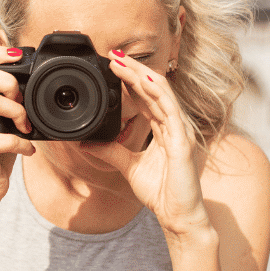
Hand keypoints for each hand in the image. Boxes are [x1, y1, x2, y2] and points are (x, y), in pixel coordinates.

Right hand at [0, 47, 36, 200]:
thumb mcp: (2, 117)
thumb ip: (6, 95)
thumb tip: (25, 69)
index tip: (18, 55)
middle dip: (7, 81)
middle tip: (21, 99)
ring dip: (18, 111)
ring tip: (26, 126)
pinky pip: (3, 137)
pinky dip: (22, 142)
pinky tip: (28, 149)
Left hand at [82, 54, 207, 236]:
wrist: (178, 216)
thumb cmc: (161, 192)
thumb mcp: (128, 167)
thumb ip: (110, 151)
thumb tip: (87, 141)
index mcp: (163, 128)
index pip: (147, 96)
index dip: (131, 79)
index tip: (112, 65)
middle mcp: (174, 125)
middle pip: (154, 88)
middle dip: (134, 69)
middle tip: (113, 54)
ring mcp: (180, 131)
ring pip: (162, 93)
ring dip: (142, 75)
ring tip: (123, 61)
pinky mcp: (182, 142)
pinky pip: (171, 111)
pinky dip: (158, 94)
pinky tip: (145, 81)